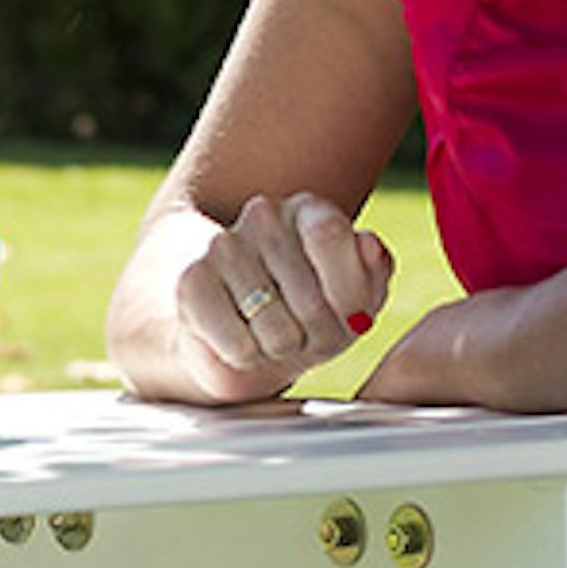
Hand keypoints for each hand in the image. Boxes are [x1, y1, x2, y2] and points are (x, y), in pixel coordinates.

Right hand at [174, 191, 391, 396]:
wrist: (243, 337)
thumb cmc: (310, 312)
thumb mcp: (357, 298)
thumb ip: (374, 271)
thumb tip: (369, 243)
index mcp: (311, 210)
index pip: (331, 235)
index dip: (348, 294)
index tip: (351, 315)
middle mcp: (264, 215)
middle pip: (311, 300)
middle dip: (319, 336)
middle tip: (309, 335)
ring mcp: (223, 245)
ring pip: (277, 329)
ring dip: (283, 350)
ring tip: (276, 338)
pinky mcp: (192, 282)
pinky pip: (240, 345)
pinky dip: (248, 358)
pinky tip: (244, 343)